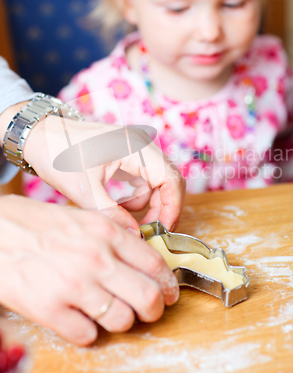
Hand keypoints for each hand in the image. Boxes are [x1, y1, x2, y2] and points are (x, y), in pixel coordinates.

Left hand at [0, 102, 185, 230]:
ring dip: (151, 203)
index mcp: (135, 148)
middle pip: (170, 179)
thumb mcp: (83, 190)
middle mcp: (141, 145)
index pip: (171, 178)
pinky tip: (120, 204)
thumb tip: (134, 235)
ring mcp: (136, 148)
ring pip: (159, 180)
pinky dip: (139, 195)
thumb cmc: (58, 154)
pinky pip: (146, 178)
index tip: (162, 230)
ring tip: (129, 218)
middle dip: (164, 207)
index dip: (172, 206)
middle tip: (150, 231)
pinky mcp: (128, 155)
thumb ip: (111, 213)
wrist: (40, 136)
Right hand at [0, 195, 178, 345]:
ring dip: (121, 321)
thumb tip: (145, 256)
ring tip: (111, 313)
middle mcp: (96, 259)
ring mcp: (74, 286)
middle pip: (148, 297)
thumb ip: (116, 235)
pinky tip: (81, 318)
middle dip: (155, 310)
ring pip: (122, 320)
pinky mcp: (50, 310)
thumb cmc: (40, 225)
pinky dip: (89, 331)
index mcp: (107, 233)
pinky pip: (87, 335)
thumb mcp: (85, 218)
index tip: (170, 294)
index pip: (155, 264)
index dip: (169, 284)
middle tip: (150, 311)